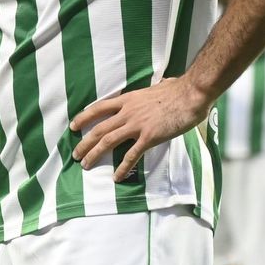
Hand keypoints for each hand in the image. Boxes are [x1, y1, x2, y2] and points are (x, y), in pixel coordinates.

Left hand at [69, 77, 212, 181]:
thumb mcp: (155, 87)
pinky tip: (117, 177)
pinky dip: (123, 167)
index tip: (73, 126)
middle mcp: (128, 112)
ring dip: (95, 154)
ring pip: (108, 141)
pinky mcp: (149, 137)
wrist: (190, 94)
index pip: (99, 108)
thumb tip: (158, 87)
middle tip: (75, 155)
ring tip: (85, 165)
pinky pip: (132, 155)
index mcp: (128, 99)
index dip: (84, 117)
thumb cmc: (177, 89)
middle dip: (84, 143)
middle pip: (99, 128)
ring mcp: (137, 125)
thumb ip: (149, 92)